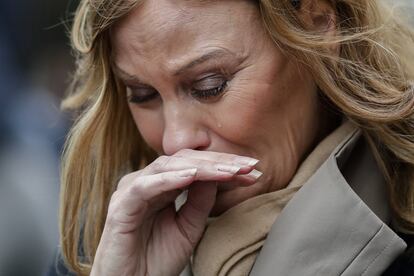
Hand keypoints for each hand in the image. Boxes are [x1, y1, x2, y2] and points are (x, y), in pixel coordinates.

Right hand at [90, 149, 260, 275]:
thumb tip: (219, 176)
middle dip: (219, 162)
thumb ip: (200, 202)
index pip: (194, 166)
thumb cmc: (156, 260)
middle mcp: (146, 182)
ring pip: (167, 167)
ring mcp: (132, 191)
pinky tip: (192, 177)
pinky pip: (145, 187)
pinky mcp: (121, 207)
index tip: (253, 170)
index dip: (224, 166)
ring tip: (229, 171)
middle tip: (248, 166)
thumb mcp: (188, 228)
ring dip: (201, 167)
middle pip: (184, 160)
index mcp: (161, 186)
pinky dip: (169, 180)